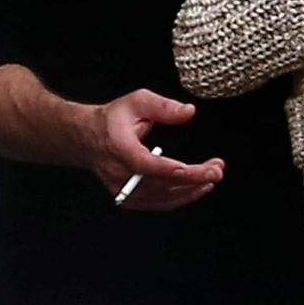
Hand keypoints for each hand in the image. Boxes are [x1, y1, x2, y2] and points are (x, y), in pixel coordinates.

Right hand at [89, 89, 223, 210]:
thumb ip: (164, 106)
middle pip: (162, 184)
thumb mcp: (138, 101)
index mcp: (120, 148)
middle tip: (217, 170)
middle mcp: (119, 173)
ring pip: (161, 198)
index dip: (181, 171)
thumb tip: (189, 112)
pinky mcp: (126, 197)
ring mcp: (122, 189)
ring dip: (190, 191)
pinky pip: (156, 202)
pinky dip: (178, 198)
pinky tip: (195, 189)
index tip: (206, 170)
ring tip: (212, 178)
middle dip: (194, 180)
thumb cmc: (112, 119)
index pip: (151, 166)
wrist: (86, 138)